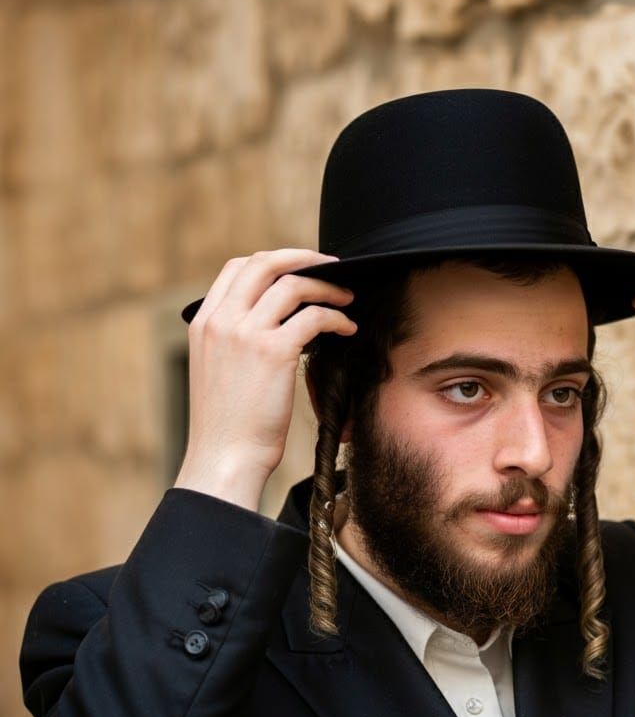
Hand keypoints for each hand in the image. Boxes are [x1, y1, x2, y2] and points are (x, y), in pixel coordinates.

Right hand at [174, 249, 355, 509]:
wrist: (225, 457)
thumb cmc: (228, 424)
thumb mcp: (218, 370)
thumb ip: (234, 339)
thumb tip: (272, 321)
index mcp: (203, 322)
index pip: (237, 268)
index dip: (274, 261)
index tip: (301, 268)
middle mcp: (220, 321)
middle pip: (265, 263)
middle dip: (304, 258)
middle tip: (333, 267)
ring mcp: (245, 333)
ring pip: (293, 285)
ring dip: (328, 287)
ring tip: (348, 299)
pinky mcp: (273, 351)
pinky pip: (313, 317)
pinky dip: (336, 317)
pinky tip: (348, 329)